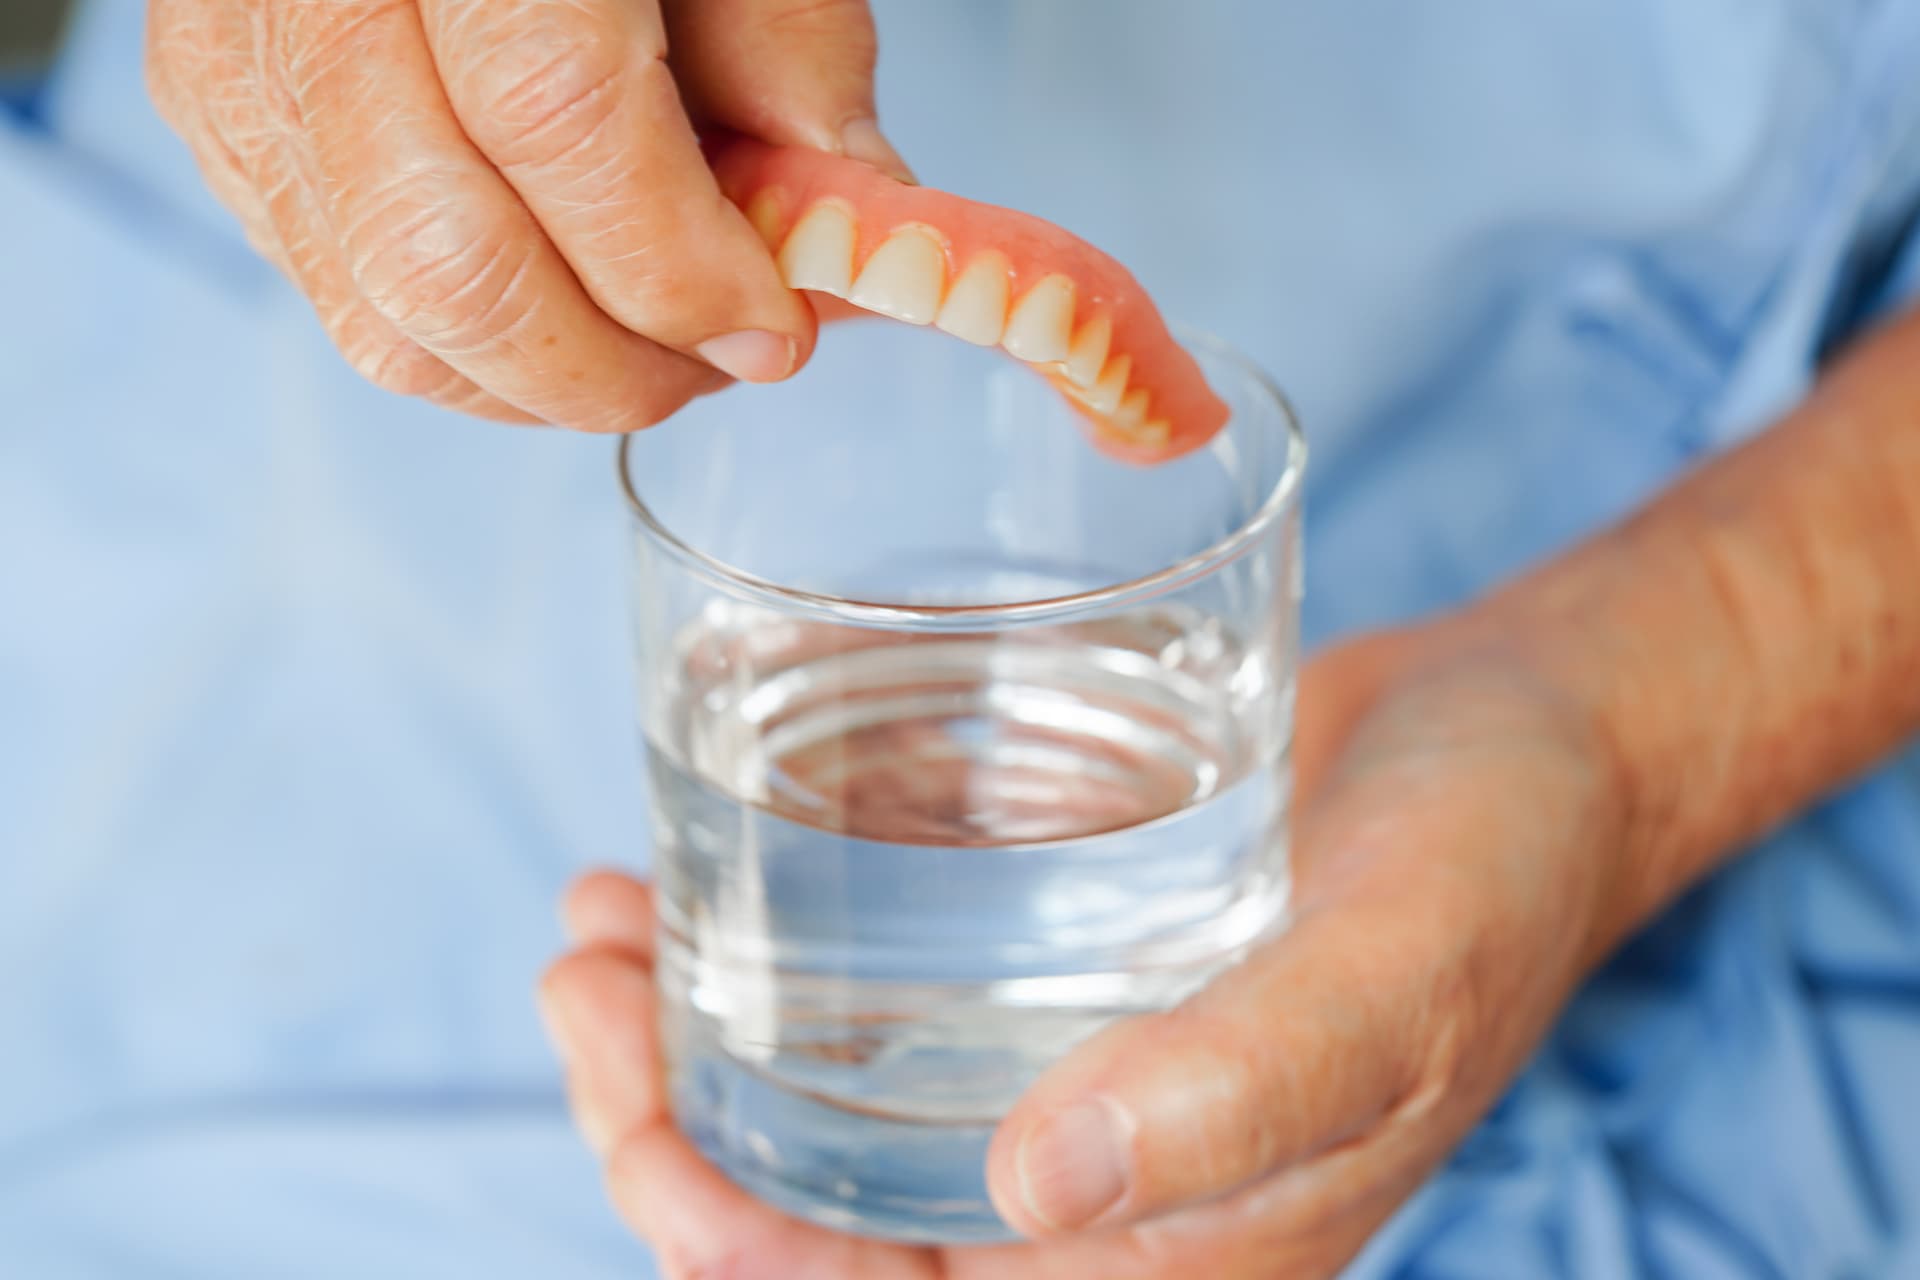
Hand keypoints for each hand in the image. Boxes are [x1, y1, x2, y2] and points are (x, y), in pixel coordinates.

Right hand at [146, 0, 906, 429]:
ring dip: (548, 382)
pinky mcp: (221, 123)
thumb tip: (838, 245)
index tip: (774, 325)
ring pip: (386, 319)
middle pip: (446, 260)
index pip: (555, 121)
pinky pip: (344, 304)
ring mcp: (241, 63)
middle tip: (723, 360)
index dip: (677, 264)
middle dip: (614, 364)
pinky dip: (474, 353)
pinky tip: (557, 311)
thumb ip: (791, 58)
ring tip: (652, 347)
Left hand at [538, 620, 1636, 1277]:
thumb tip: (1035, 1193)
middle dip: (665, 1126)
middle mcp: (1095, 1179)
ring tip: (599, 919)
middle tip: (582, 981)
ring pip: (822, 1096)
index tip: (636, 1119)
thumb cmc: (1488, 864)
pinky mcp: (1044, 950)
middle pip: (822, 1209)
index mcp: (1165, 1252)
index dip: (739, 1253)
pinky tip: (685, 863)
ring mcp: (1062, 1062)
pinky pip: (875, 980)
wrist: (1530, 738)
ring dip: (682, 1034)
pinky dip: (760, 937)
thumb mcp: (1390, 979)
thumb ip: (1238, 1091)